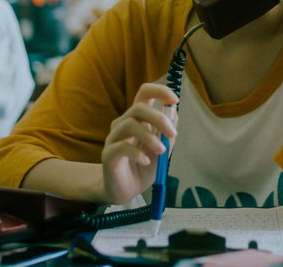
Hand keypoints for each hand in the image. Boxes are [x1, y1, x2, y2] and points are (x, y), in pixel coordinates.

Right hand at [101, 83, 178, 203]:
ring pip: (129, 124)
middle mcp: (123, 124)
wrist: (125, 190)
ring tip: (161, 152)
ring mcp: (113, 138)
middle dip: (159, 118)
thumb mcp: (162, 150)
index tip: (175, 100)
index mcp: (137, 119)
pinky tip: (146, 162)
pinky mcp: (108, 154)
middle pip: (138, 107)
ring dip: (150, 137)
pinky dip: (137, 153)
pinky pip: (121, 147)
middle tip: (173, 134)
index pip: (144, 93)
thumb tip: (174, 112)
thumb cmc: (144, 167)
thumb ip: (167, 133)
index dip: (160, 91)